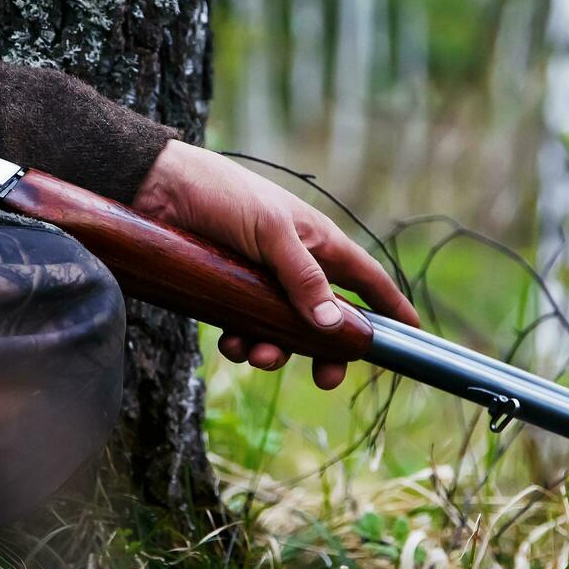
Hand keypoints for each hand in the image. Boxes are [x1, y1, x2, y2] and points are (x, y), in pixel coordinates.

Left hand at [132, 140, 418, 388]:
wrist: (156, 189)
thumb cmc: (223, 195)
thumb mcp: (272, 233)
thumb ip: (303, 278)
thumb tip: (333, 324)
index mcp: (318, 242)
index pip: (367, 279)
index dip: (390, 306)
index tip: (412, 334)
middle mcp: (295, 264)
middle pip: (326, 319)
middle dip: (325, 351)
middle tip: (323, 379)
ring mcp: (261, 280)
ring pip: (284, 331)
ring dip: (275, 350)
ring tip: (256, 353)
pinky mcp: (228, 292)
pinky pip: (246, 330)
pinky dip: (242, 343)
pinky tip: (230, 342)